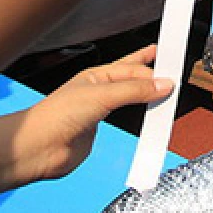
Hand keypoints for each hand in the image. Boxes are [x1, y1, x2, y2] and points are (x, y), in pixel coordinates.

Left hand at [12, 46, 171, 183]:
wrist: (38, 148)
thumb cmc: (58, 115)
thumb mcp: (102, 96)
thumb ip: (134, 90)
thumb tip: (164, 84)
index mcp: (97, 76)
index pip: (132, 68)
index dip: (153, 70)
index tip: (174, 74)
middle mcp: (98, 91)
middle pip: (131, 78)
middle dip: (150, 71)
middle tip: (170, 64)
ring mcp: (98, 111)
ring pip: (129, 99)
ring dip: (146, 95)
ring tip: (163, 90)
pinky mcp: (97, 131)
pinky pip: (125, 121)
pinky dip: (138, 118)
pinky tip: (145, 117)